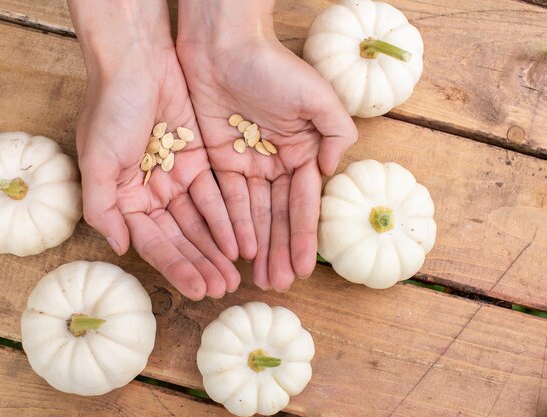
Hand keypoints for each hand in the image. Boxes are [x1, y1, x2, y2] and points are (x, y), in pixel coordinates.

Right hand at [69, 0, 238, 299]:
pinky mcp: (199, 160)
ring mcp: (175, 177)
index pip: (154, 243)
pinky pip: (215, 195)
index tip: (200, 291)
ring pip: (200, 222)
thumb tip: (118, 247)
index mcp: (123, 198)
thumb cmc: (111, 108)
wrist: (139, 60)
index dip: (177, 268)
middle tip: (224, 288)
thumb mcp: (96, 161)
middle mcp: (149, 193)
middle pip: (180, 238)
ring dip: (216, 248)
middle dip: (201, 264)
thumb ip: (102, 207)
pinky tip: (241, 242)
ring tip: (236, 275)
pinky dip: (226, 219)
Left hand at [177, 1, 356, 290]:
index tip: (305, 270)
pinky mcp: (216, 161)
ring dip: (257, 247)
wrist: (222, 45)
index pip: (303, 204)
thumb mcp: (318, 96)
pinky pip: (225, 200)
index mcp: (301, 152)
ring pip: (253, 215)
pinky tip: (236, 252)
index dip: (304, 237)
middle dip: (280, 251)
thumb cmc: (273, 66)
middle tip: (278, 284)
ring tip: (260, 279)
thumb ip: (336, 133)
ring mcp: (246, 164)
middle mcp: (275, 163)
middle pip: (278, 216)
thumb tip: (333, 171)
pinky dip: (231, 226)